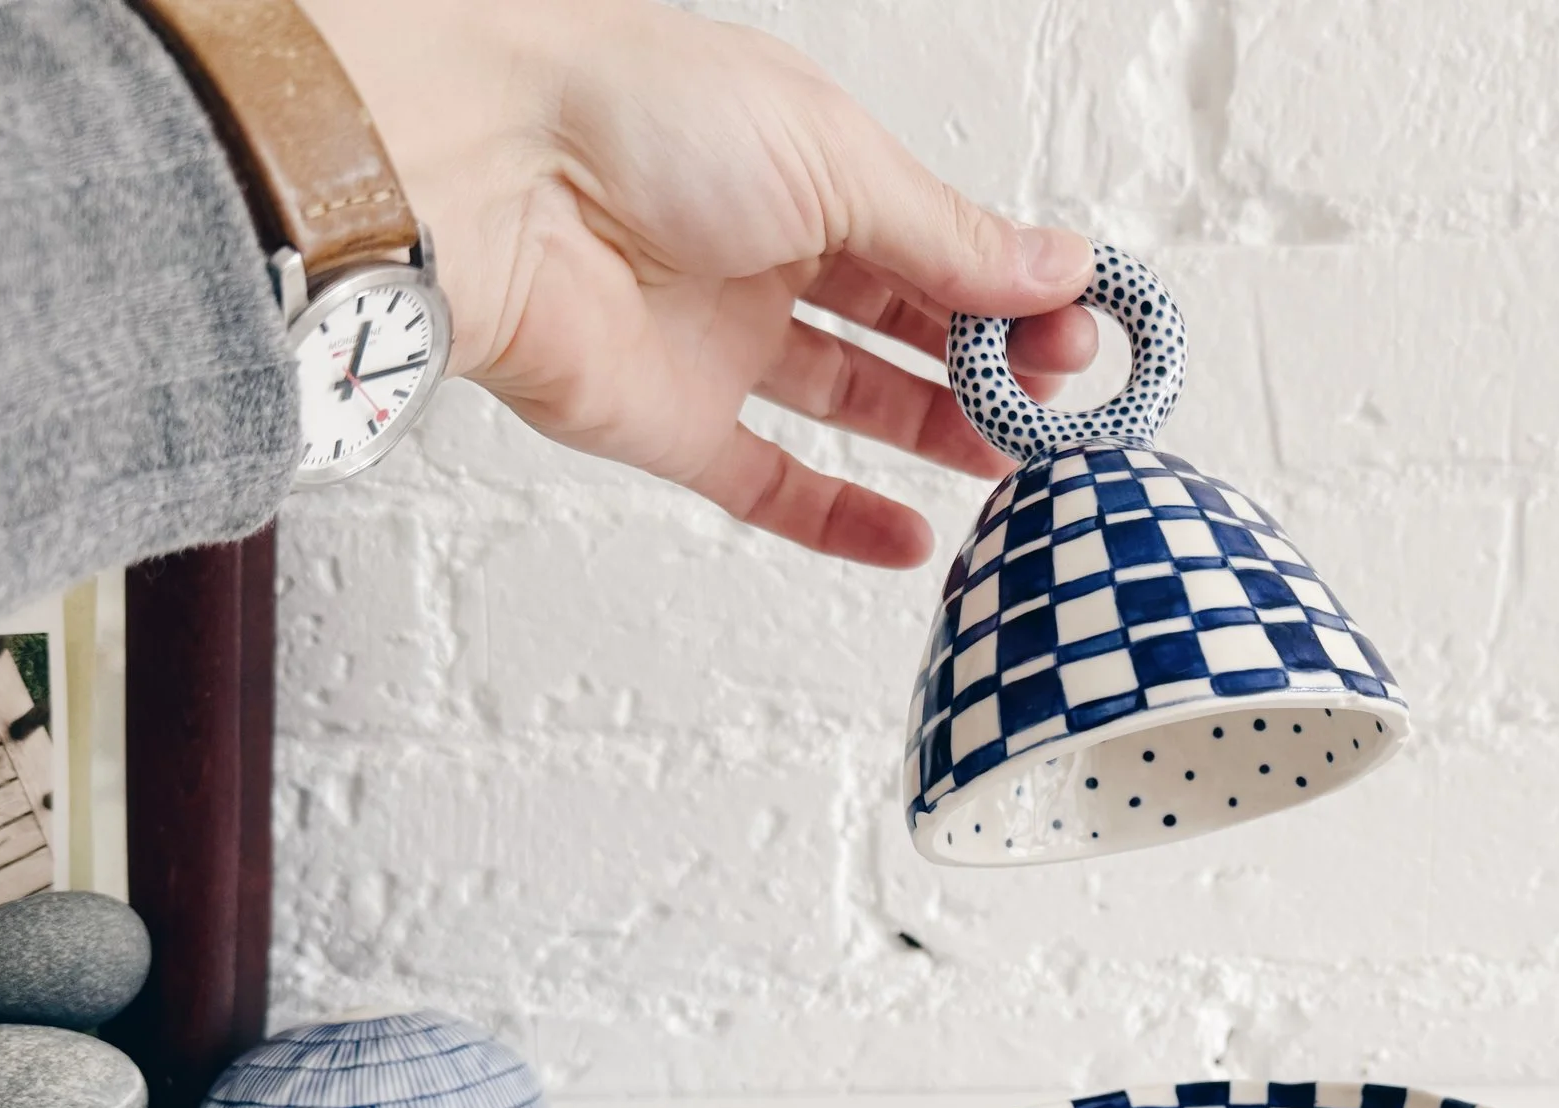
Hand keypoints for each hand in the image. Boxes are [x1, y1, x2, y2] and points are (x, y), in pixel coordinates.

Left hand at [299, 0, 1099, 567]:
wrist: (480, 176)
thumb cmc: (632, 116)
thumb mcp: (836, 161)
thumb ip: (950, 237)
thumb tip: (1059, 269)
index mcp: (807, 161)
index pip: (939, 238)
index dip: (1013, 290)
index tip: (1077, 336)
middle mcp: (764, 246)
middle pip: (905, 319)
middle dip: (989, 361)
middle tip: (1058, 405)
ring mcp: (718, 337)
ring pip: (851, 399)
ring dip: (936, 433)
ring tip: (1014, 465)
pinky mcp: (669, 420)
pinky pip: (767, 483)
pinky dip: (838, 517)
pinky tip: (913, 540)